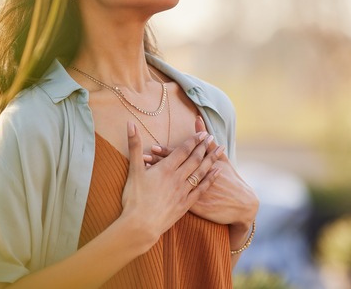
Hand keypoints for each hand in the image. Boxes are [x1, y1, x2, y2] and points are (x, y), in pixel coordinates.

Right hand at [120, 121, 221, 250]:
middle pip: (195, 159)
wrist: (141, 226)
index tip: (202, 133)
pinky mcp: (186, 204)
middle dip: (204, 147)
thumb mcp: (133, 170)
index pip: (183, 150)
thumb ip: (134, 146)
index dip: (193, 141)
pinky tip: (218, 172)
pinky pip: (202, 188)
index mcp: (165, 168)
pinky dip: (211, 179)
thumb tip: (130, 123)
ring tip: (220, 150)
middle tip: (212, 137)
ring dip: (211, 159)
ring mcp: (183, 191)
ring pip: (201, 172)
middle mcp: (177, 178)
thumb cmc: (134, 198)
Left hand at [144, 117, 258, 230]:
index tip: (153, 146)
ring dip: (157, 178)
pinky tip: (151, 192)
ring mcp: (193, 194)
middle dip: (157, 164)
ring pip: (170, 184)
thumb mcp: (222, 160)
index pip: (180, 157)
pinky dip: (163, 194)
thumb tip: (198, 120)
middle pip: (173, 170)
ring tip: (144, 172)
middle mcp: (195, 179)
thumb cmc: (231, 180)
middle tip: (143, 157)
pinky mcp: (192, 207)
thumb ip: (208, 142)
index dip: (166, 152)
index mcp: (201, 167)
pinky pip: (174, 200)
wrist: (240, 205)